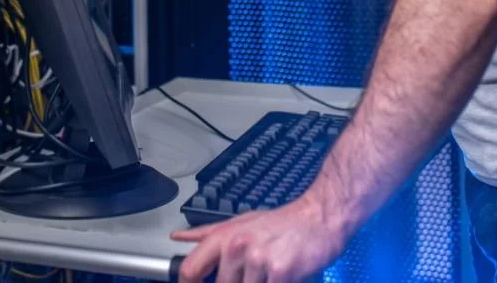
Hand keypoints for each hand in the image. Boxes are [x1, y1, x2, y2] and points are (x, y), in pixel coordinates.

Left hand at [171, 194, 345, 282]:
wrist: (318, 218)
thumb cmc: (280, 223)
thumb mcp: (240, 222)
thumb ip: (207, 234)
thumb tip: (178, 237)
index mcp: (224, 237)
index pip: (190, 270)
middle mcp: (237, 247)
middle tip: (255, 273)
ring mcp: (258, 260)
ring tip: (269, 273)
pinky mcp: (280, 273)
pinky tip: (282, 278)